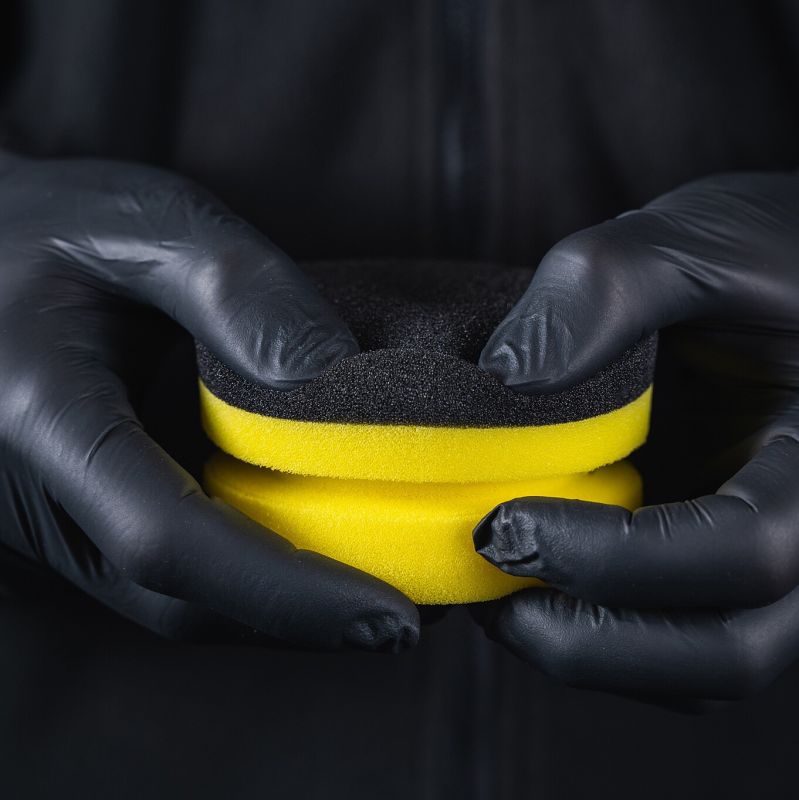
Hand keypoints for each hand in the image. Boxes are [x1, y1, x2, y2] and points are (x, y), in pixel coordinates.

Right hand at [0, 151, 418, 651]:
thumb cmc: (46, 230)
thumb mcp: (141, 222)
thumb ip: (234, 286)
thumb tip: (336, 371)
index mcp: (44, 421)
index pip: (167, 542)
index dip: (284, 592)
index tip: (393, 619)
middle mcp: (50, 500)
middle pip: (190, 601)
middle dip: (310, 622)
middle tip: (429, 610)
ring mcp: (70, 519)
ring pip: (190, 602)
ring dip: (295, 610)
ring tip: (401, 585)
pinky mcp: (95, 516)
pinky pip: (185, 571)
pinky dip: (266, 576)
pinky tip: (333, 548)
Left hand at [474, 171, 798, 699]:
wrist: (782, 286)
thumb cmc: (754, 259)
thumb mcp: (688, 245)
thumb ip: (605, 289)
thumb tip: (506, 377)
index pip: (753, 552)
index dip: (616, 560)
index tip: (500, 528)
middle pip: (734, 651)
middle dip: (595, 639)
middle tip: (490, 583)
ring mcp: (783, 562)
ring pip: (705, 668)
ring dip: (593, 653)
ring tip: (497, 597)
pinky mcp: (733, 568)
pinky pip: (684, 648)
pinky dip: (607, 641)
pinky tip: (535, 588)